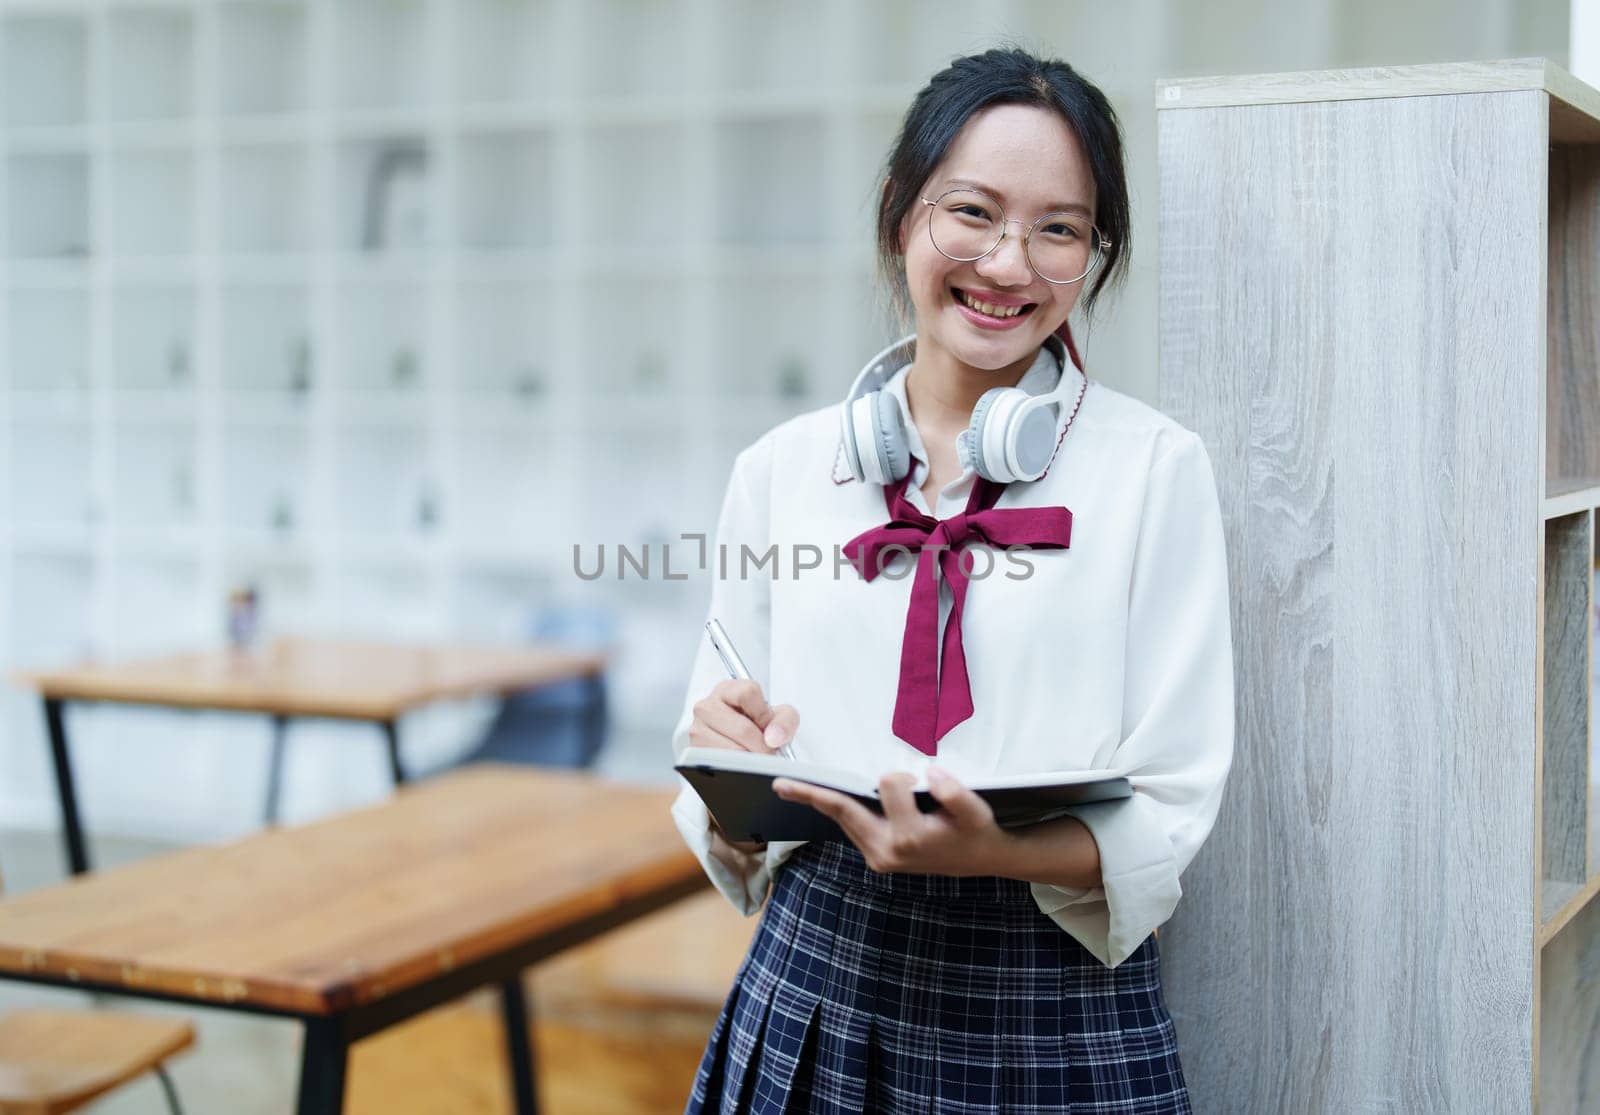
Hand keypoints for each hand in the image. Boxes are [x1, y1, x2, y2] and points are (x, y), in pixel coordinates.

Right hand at [689, 679, 799, 855]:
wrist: (738, 744)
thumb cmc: (757, 726)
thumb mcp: (777, 716)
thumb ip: (785, 720)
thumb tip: (773, 738)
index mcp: (727, 690)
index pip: (747, 693)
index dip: (764, 714)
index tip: (770, 729)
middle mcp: (707, 706)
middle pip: (742, 728)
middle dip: (762, 746)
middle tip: (771, 756)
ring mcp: (697, 730)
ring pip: (731, 750)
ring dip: (750, 760)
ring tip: (758, 762)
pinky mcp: (694, 753)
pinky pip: (719, 765)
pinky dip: (736, 770)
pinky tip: (744, 768)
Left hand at [772, 767, 1010, 875]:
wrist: (983, 859)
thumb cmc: (976, 830)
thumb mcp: (975, 810)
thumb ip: (954, 792)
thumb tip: (932, 774)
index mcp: (910, 836)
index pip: (888, 787)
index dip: (901, 776)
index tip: (914, 780)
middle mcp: (887, 851)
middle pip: (844, 812)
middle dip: (813, 795)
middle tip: (779, 783)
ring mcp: (879, 858)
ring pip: (844, 820)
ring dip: (827, 801)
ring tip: (794, 787)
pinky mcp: (877, 859)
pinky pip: (852, 828)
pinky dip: (841, 811)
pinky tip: (826, 798)